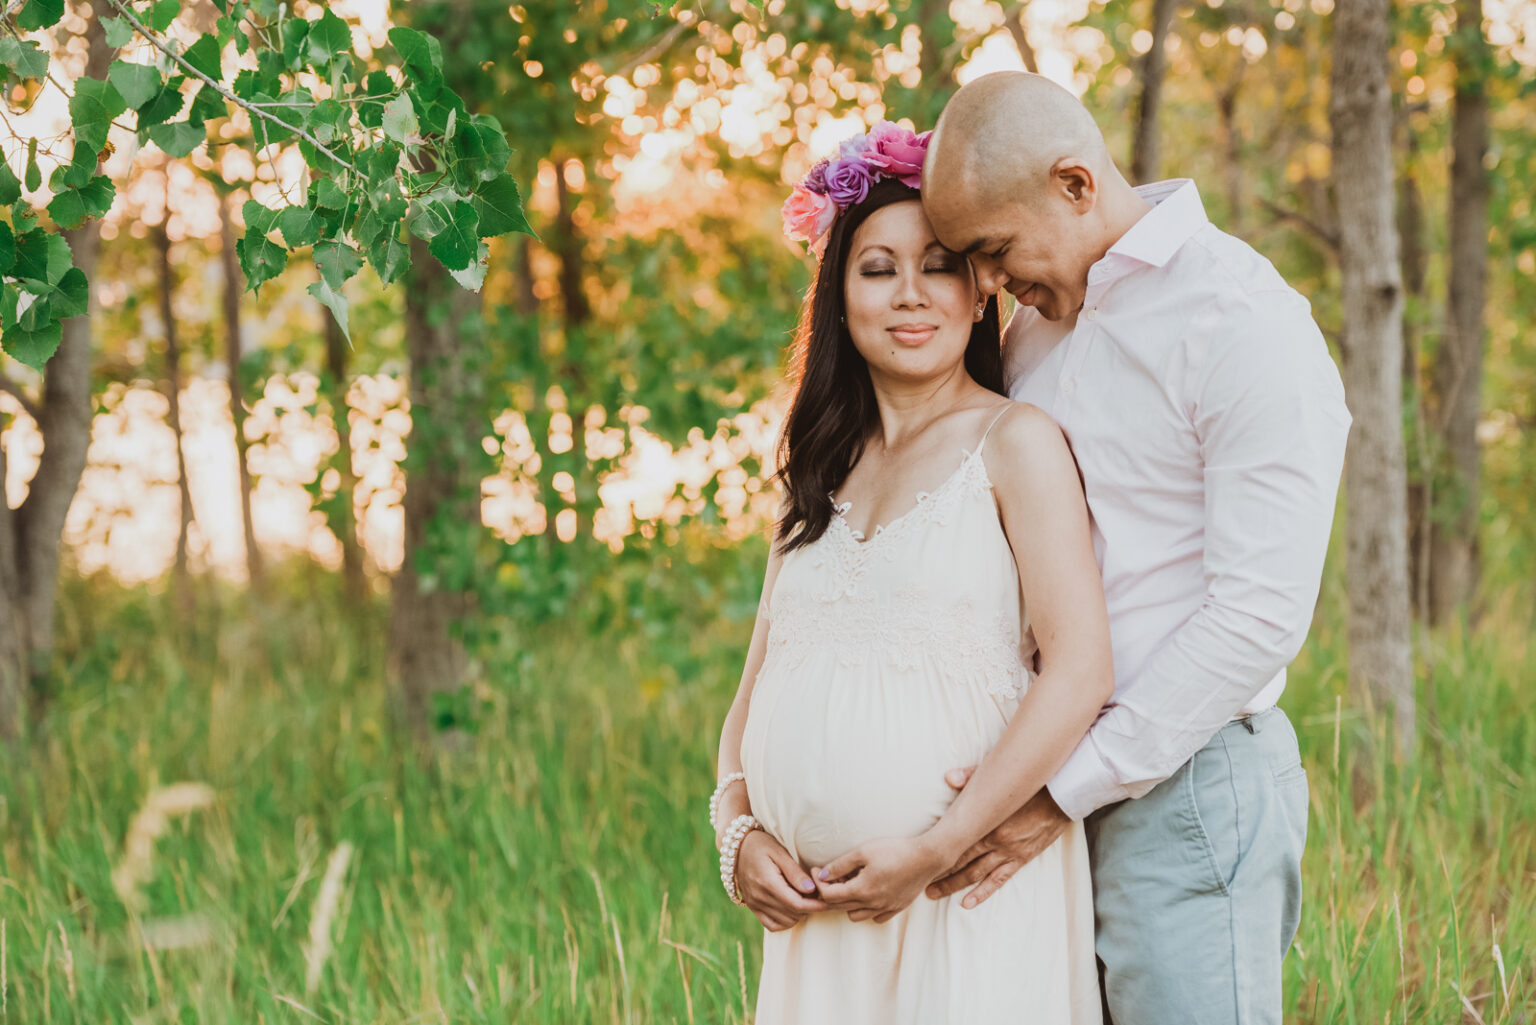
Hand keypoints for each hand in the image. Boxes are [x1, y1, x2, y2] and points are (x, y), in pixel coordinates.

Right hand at [733, 830, 825, 931]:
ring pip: (784, 922)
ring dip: (799, 914)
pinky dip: (785, 921)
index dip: (815, 905)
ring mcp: (754, 904)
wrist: (737, 847)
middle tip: (819, 897)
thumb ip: (795, 872)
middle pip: (792, 914)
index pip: (796, 904)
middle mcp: (759, 897)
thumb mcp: (779, 852)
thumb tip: (811, 889)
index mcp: (767, 882)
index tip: (828, 901)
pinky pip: (772, 925)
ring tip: (806, 900)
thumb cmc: (761, 845)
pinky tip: (792, 909)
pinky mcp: (752, 907)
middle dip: (809, 908)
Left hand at [812, 835, 950, 923]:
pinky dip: (866, 909)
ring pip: (856, 916)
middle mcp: (872, 904)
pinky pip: (875, 917)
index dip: (818, 883)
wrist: (927, 857)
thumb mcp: (863, 851)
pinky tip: (867, 893)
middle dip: (828, 892)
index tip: (817, 869)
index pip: (829, 895)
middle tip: (827, 876)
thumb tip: (822, 875)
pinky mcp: (897, 907)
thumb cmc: (895, 851)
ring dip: (846, 903)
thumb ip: (840, 865)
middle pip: (839, 907)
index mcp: (861, 890)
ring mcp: (885, 908)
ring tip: (849, 884)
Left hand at [925, 768, 1070, 908]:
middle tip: (919, 883)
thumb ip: (972, 777)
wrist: (1062, 795)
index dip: (936, 851)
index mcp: (986, 821)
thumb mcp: (1000, 776)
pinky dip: (982, 893)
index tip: (918, 859)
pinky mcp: (1021, 858)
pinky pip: (998, 880)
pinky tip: (967, 903)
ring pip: (975, 874)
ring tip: (934, 893)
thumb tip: (949, 777)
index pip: (955, 840)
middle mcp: (995, 841)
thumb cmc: (1029, 783)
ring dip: (953, 885)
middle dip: (938, 872)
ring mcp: (1008, 852)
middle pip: (960, 860)